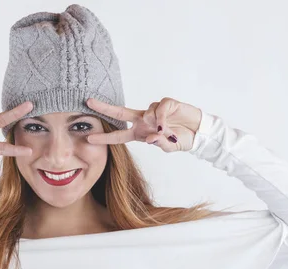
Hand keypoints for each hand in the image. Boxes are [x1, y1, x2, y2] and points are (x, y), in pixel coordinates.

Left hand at [85, 97, 201, 151]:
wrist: (199, 132)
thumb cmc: (181, 139)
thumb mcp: (168, 147)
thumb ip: (159, 143)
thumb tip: (150, 138)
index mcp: (140, 133)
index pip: (119, 135)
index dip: (104, 137)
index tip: (89, 137)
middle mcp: (143, 120)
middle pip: (120, 112)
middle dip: (104, 107)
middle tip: (88, 102)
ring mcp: (154, 111)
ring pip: (146, 113)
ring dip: (155, 124)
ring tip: (167, 132)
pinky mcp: (167, 103)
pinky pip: (160, 109)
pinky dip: (162, 118)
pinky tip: (167, 126)